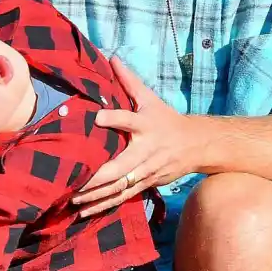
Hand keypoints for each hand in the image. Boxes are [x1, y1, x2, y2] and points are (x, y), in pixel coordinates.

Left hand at [72, 57, 201, 217]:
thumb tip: (111, 58)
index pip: (130, 120)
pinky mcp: (147, 183)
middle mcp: (147, 150)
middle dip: (97, 176)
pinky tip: (85, 212)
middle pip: (122, 165)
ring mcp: (148, 170)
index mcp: (147, 125)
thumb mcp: (151, 99)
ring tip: (73, 200)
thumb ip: (129, 82)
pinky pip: (123, 196)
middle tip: (73, 181)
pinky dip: (104, 205)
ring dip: (96, 195)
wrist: (197, 145)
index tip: (97, 117)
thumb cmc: (167, 120)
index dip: (115, 118)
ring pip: (120, 186)